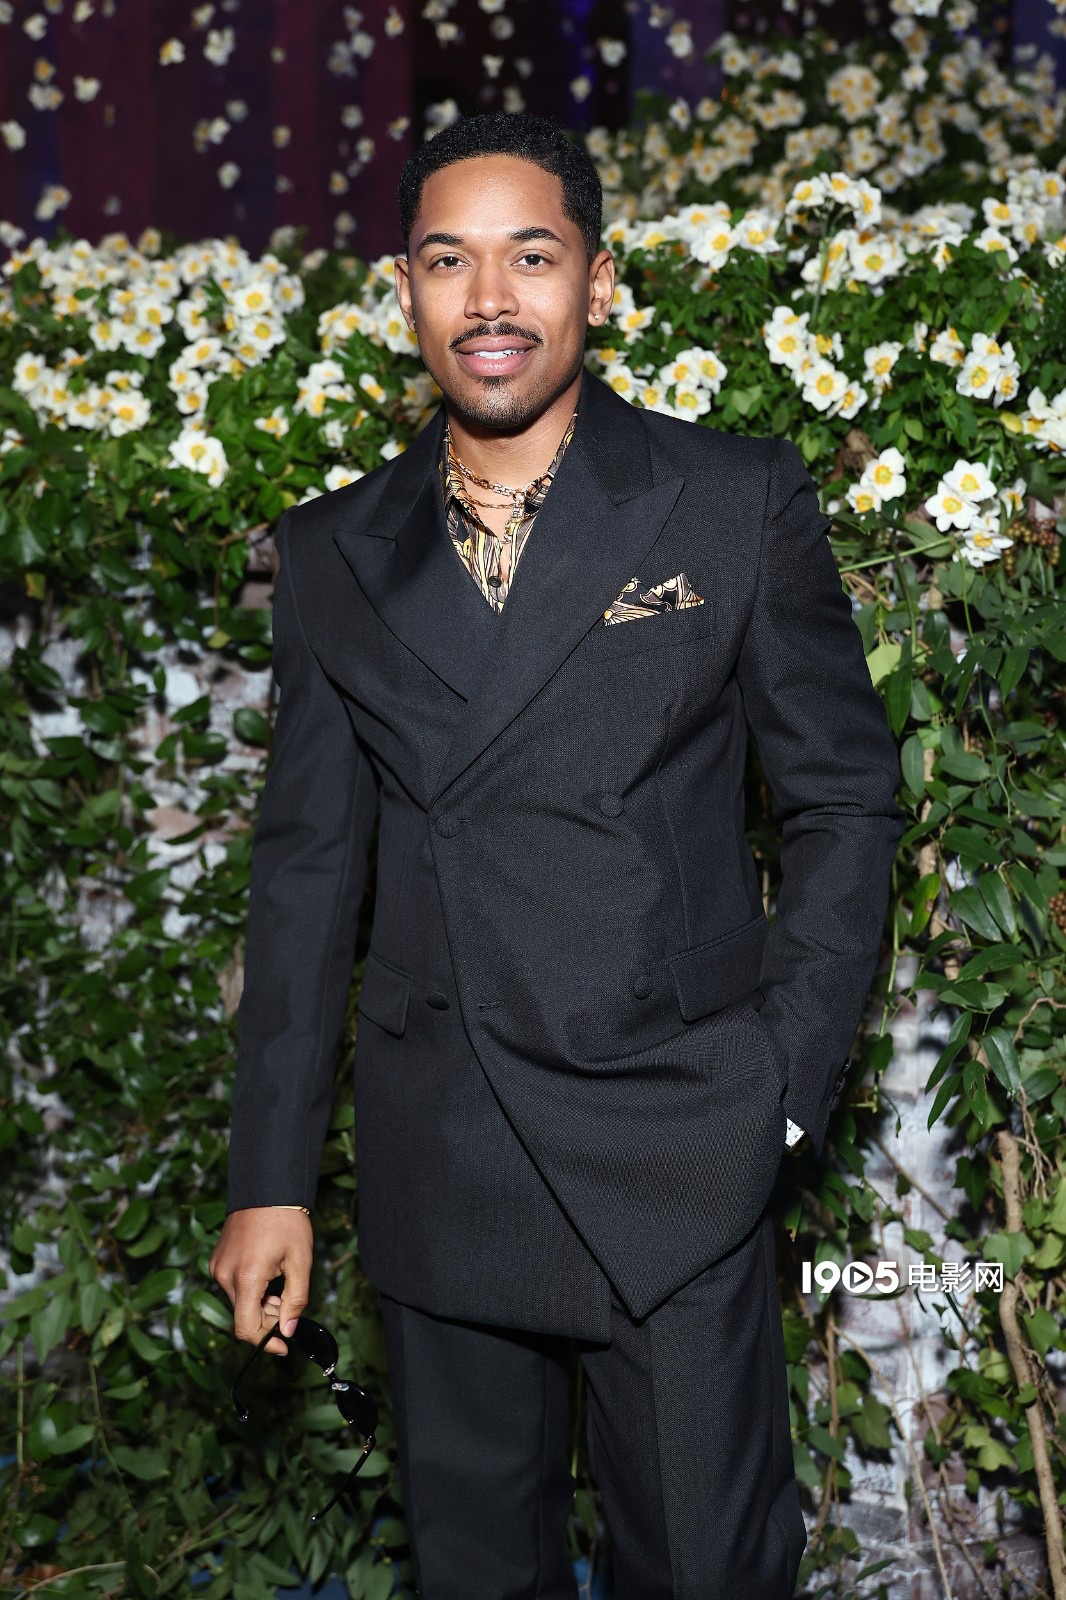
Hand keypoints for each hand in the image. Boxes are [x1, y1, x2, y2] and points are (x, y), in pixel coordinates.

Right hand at [209, 1207, 312, 1356]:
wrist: (267, 1188)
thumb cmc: (287, 1222)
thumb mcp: (300, 1262)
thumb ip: (295, 1300)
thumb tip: (288, 1331)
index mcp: (246, 1277)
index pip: (245, 1328)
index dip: (265, 1343)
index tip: (282, 1346)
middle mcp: (225, 1275)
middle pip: (243, 1316)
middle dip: (267, 1320)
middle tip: (288, 1307)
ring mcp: (217, 1267)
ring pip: (238, 1302)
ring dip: (259, 1305)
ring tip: (280, 1286)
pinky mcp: (217, 1260)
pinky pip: (233, 1286)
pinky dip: (250, 1291)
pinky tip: (267, 1276)